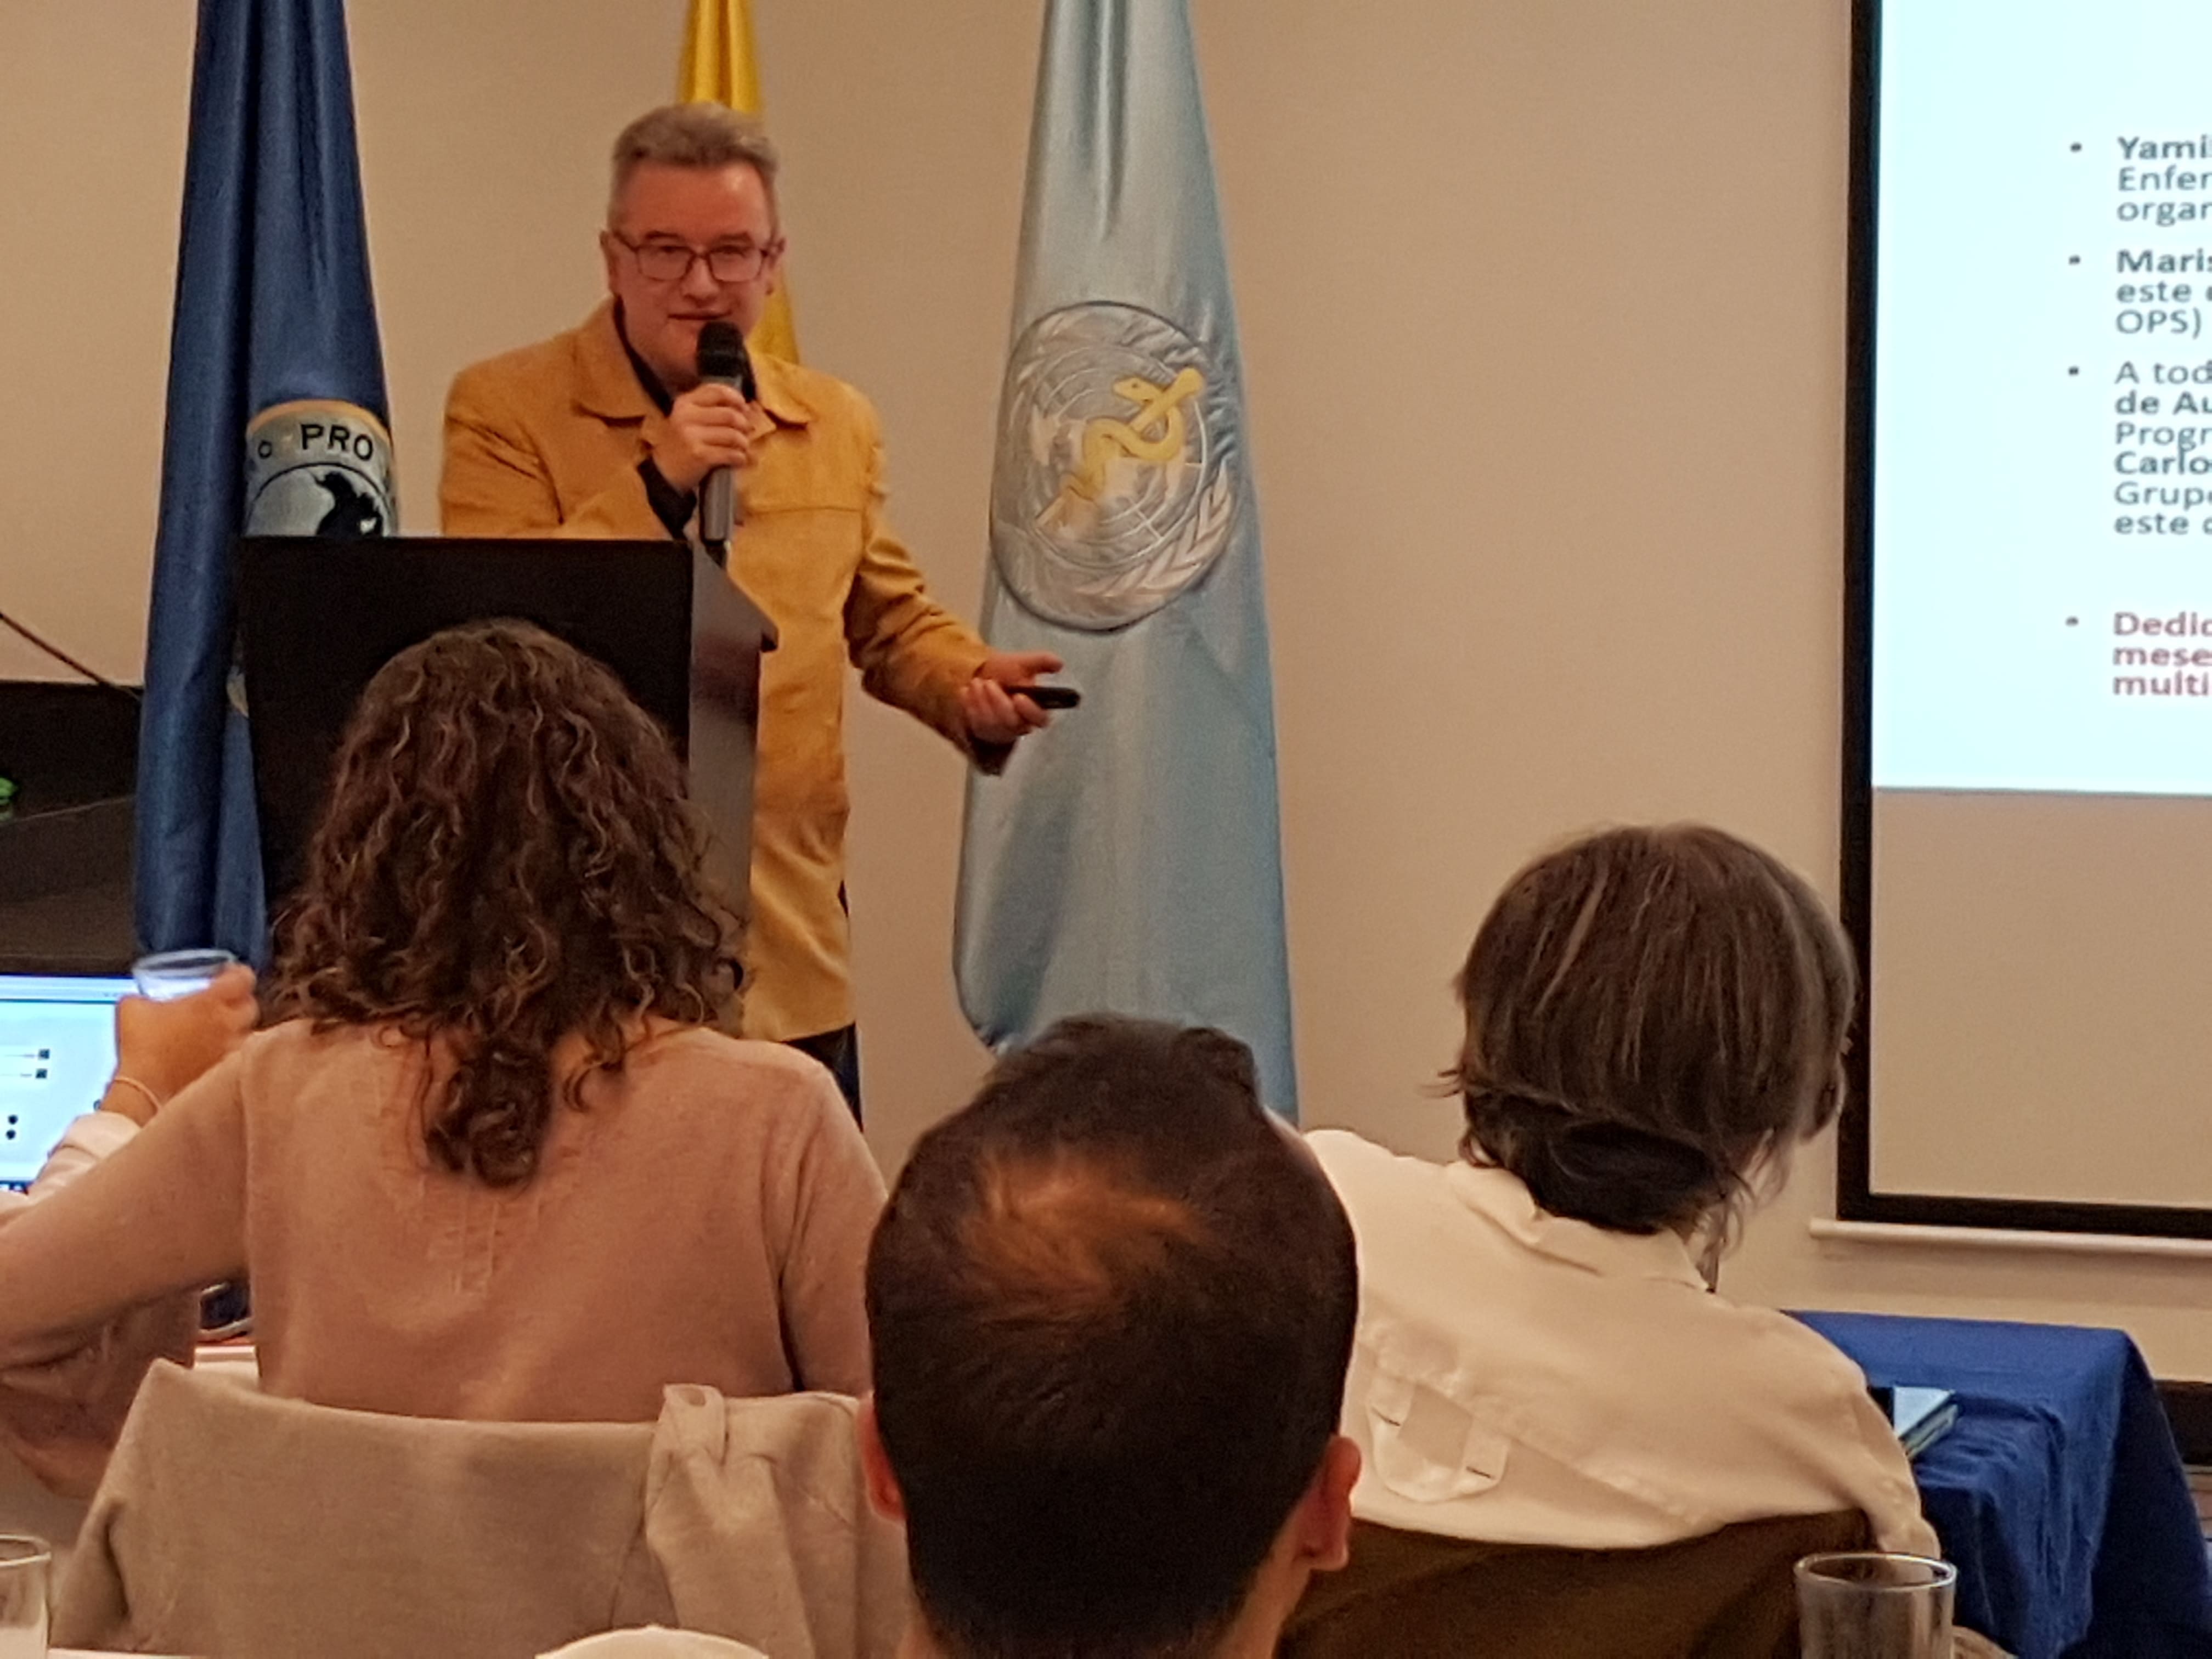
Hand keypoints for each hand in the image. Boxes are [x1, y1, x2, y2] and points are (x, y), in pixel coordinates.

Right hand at [110, 964, 258, 1117]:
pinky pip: (238, 1056)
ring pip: (248, 1032)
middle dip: (240, 1001)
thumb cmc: (141, 1048)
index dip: (239, 974)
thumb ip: (141, 998)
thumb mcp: (132, 1009)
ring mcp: (231, 1049)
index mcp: (210, 1003)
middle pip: (250, 1006)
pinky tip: (215, 1052)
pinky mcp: (226, 1071)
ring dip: (238, 1028)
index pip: (243, 979)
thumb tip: (138, 998)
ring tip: (220, 1029)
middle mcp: (228, 1024)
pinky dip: (231, 1051)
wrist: (145, 1091)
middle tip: (225, 1002)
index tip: (230, 975)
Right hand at [650, 383, 762, 494]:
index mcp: (685, 403)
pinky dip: (740, 458)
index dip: (736, 398)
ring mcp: (692, 436)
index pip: (717, 391)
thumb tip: (746, 407)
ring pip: (733, 435)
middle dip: (744, 425)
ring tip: (742, 448)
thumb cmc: (682, 444)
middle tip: (746, 432)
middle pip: (730, 414)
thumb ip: (711, 409)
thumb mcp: (688, 419)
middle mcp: (687, 416)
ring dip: (743, 443)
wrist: (664, 472)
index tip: (744, 407)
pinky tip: (739, 460)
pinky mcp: (700, 455)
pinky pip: (731, 454)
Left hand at [963, 651, 1065, 745]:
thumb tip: (1060, 663)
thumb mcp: (1023, 662)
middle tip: (988, 683)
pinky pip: (976, 724)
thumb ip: (1042, 661)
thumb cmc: (1005, 670)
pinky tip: (966, 692)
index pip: (1040, 719)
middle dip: (998, 701)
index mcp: (1035, 709)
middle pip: (1011, 722)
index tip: (1019, 696)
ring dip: (982, 701)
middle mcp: (1020, 724)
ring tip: (976, 682)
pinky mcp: (983, 732)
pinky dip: (970, 706)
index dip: (1030, 710)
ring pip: (992, 724)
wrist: (979, 673)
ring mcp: (1001, 731)